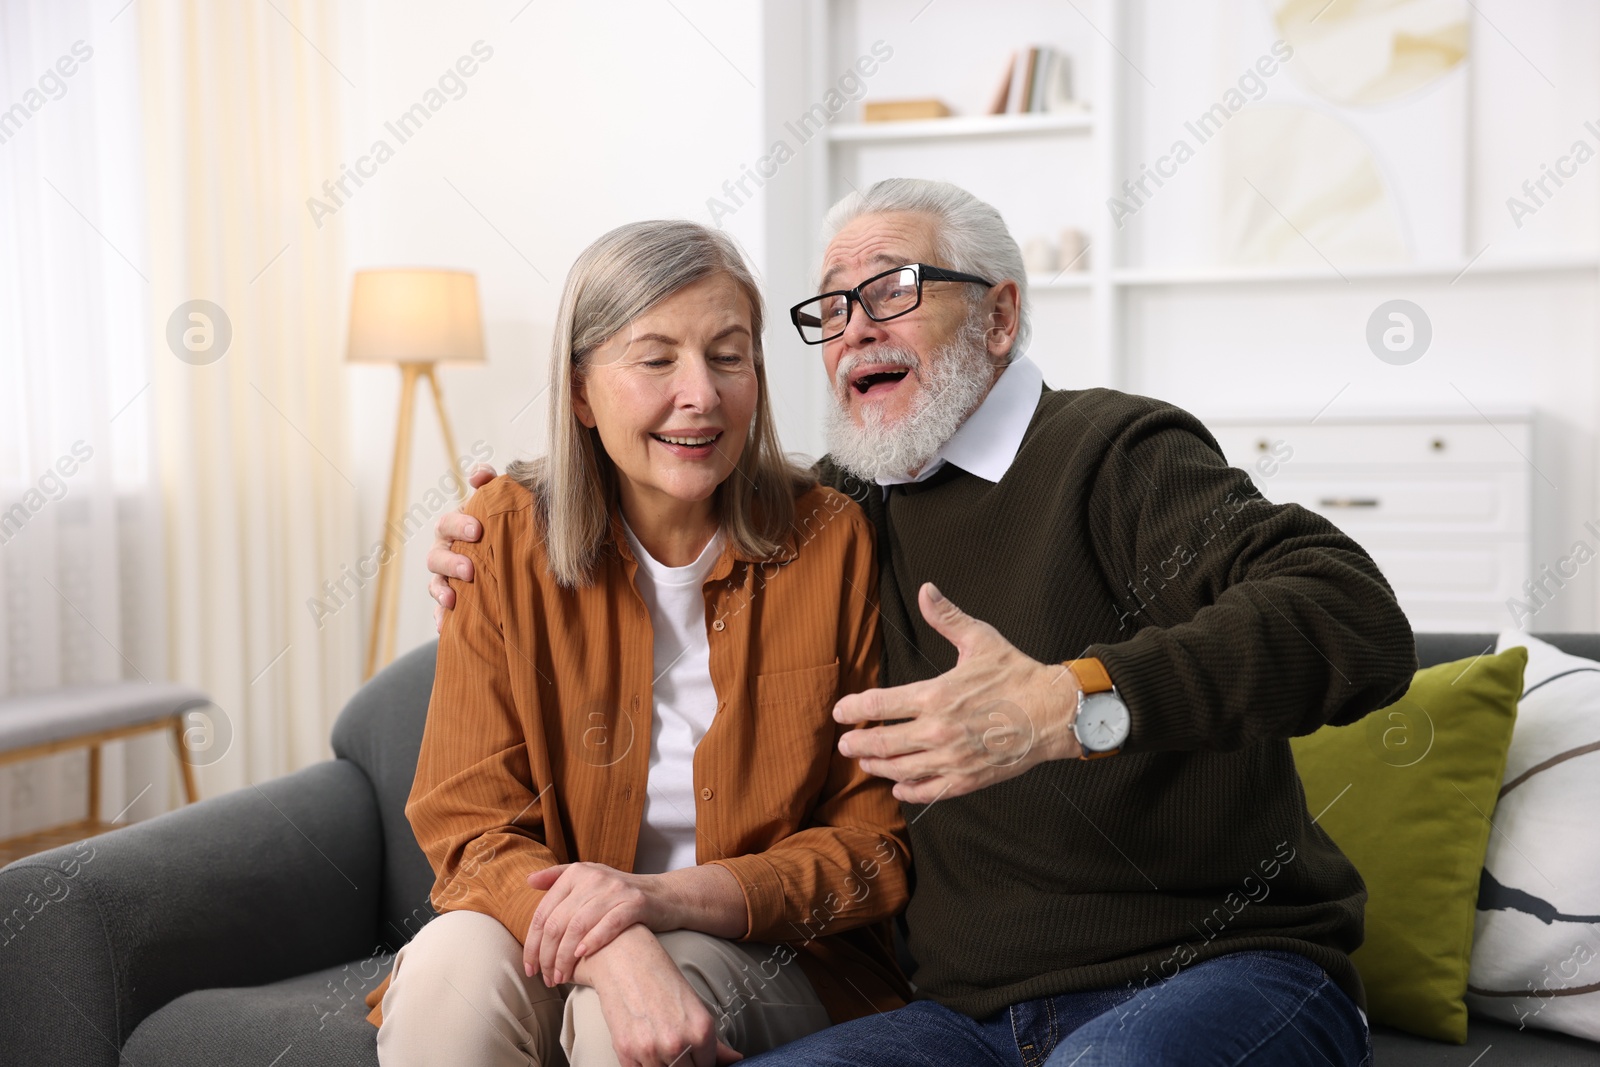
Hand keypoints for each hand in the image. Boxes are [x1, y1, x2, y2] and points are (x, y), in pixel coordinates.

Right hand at [427, 464, 495, 630]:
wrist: (511, 565)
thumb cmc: (500, 528)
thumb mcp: (498, 507)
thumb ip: (491, 485)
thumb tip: (480, 472)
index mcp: (456, 528)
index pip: (449, 523)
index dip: (459, 525)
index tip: (477, 530)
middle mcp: (446, 551)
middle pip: (437, 554)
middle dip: (452, 561)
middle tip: (470, 569)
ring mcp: (446, 577)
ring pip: (435, 582)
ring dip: (442, 590)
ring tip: (453, 599)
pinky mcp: (451, 600)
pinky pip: (440, 610)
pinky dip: (441, 616)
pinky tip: (444, 626)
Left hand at [524, 863, 664, 985]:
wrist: (664, 896)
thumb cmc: (619, 895)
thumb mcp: (589, 880)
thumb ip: (558, 878)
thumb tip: (529, 880)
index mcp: (577, 873)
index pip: (544, 912)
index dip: (532, 943)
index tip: (529, 967)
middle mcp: (594, 878)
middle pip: (558, 922)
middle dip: (547, 955)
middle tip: (546, 978)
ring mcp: (615, 890)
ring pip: (578, 926)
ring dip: (565, 957)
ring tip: (561, 976)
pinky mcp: (636, 902)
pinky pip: (610, 923)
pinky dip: (593, 940)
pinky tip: (582, 956)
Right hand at [579, 926, 742, 1066]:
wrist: (623, 958)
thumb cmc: (660, 977)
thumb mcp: (694, 1005)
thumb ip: (713, 1041)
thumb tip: (734, 1059)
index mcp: (701, 1030)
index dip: (702, 1063)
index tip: (695, 1057)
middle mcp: (677, 1043)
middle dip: (684, 1065)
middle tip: (677, 1048)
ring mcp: (650, 1050)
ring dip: (662, 1066)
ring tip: (658, 1044)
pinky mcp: (625, 1052)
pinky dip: (643, 1065)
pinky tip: (644, 1047)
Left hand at [834, 582, 1083, 802]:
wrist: (1054, 713)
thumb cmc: (1017, 675)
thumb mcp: (980, 640)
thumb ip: (947, 618)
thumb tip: (925, 590)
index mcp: (935, 695)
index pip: (880, 705)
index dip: (854, 709)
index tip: (841, 711)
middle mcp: (938, 731)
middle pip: (882, 743)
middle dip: (856, 743)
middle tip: (843, 742)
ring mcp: (951, 759)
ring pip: (900, 769)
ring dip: (876, 766)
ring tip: (865, 761)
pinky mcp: (966, 779)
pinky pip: (928, 791)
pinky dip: (908, 790)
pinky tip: (899, 786)